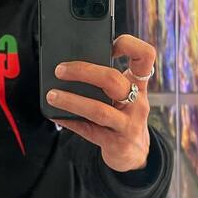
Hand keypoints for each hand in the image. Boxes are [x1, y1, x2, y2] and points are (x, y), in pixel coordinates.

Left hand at [46, 34, 155, 171]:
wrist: (134, 154)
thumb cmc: (122, 115)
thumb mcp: (123, 96)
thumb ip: (105, 80)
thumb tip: (69, 64)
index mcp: (139, 85)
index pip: (146, 57)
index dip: (129, 44)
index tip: (109, 43)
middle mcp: (138, 103)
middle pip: (114, 80)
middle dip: (84, 72)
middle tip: (60, 70)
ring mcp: (128, 125)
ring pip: (99, 110)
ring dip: (72, 100)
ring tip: (52, 94)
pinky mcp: (116, 143)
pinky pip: (89, 130)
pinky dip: (69, 120)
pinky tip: (55, 114)